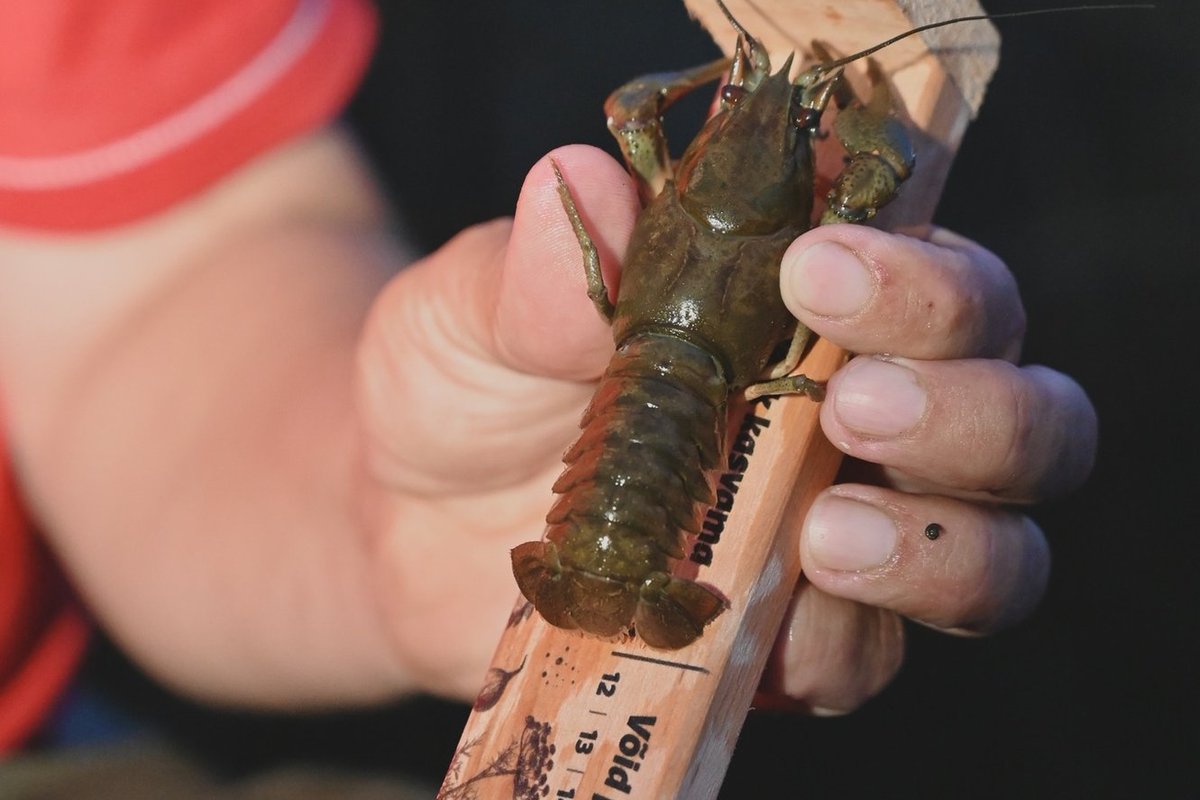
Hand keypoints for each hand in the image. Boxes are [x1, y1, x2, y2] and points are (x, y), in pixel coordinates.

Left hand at [355, 144, 1095, 706]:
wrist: (404, 523)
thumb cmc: (465, 385)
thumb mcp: (476, 309)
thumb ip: (538, 267)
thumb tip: (587, 185)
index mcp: (810, 304)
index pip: (941, 271)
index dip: (922, 275)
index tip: (820, 269)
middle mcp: (855, 413)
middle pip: (1018, 409)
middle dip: (968, 407)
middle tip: (854, 404)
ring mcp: (835, 532)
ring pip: (991, 548)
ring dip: (945, 545)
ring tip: (825, 533)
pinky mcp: (790, 637)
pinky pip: (869, 658)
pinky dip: (842, 644)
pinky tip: (767, 622)